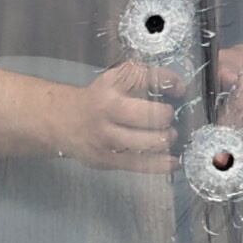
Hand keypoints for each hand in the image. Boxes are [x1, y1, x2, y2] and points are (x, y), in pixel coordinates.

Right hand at [51, 61, 185, 172]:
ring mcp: (105, 137)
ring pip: (146, 143)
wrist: (62, 120)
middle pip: (148, 115)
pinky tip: (173, 161)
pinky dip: (162, 164)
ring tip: (167, 137)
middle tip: (168, 119)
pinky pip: (140, 165)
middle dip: (165, 116)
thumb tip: (178, 86)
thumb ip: (144, 77)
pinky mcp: (107, 160)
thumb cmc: (98, 99)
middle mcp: (106, 110)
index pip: (145, 78)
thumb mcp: (115, 80)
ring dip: (165, 140)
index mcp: (110, 86)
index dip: (169, 82)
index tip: (180, 90)